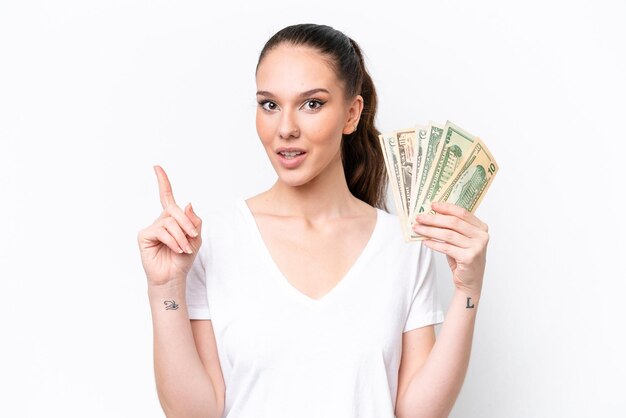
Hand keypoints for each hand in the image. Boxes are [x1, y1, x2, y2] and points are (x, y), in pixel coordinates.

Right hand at [137, 165, 201, 286]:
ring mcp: (151, 227)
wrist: (173, 276)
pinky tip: (176, 249)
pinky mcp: (144, 235)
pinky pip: (162, 231)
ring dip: (182, 236)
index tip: (156, 167)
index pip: (166, 196)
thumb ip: (194, 220)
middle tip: (193, 236)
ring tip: (184, 248)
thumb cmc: (183, 258)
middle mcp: (161, 220)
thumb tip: (187, 203)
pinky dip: (173, 240)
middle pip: (174, 209)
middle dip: (187, 223)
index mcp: (172, 218)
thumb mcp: (196, 238)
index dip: (162, 182)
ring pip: (170, 221)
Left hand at [411, 201, 488, 295]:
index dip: (446, 208)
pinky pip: (446, 247)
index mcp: (481, 227)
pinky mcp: (469, 258)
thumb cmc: (464, 258)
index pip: (462, 213)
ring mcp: (477, 247)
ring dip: (430, 230)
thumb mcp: (461, 240)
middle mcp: (481, 236)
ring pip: (448, 234)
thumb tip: (432, 215)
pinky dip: (434, 244)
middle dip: (434, 219)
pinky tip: (425, 241)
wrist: (470, 281)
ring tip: (418, 228)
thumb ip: (453, 228)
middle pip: (454, 222)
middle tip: (419, 217)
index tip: (432, 205)